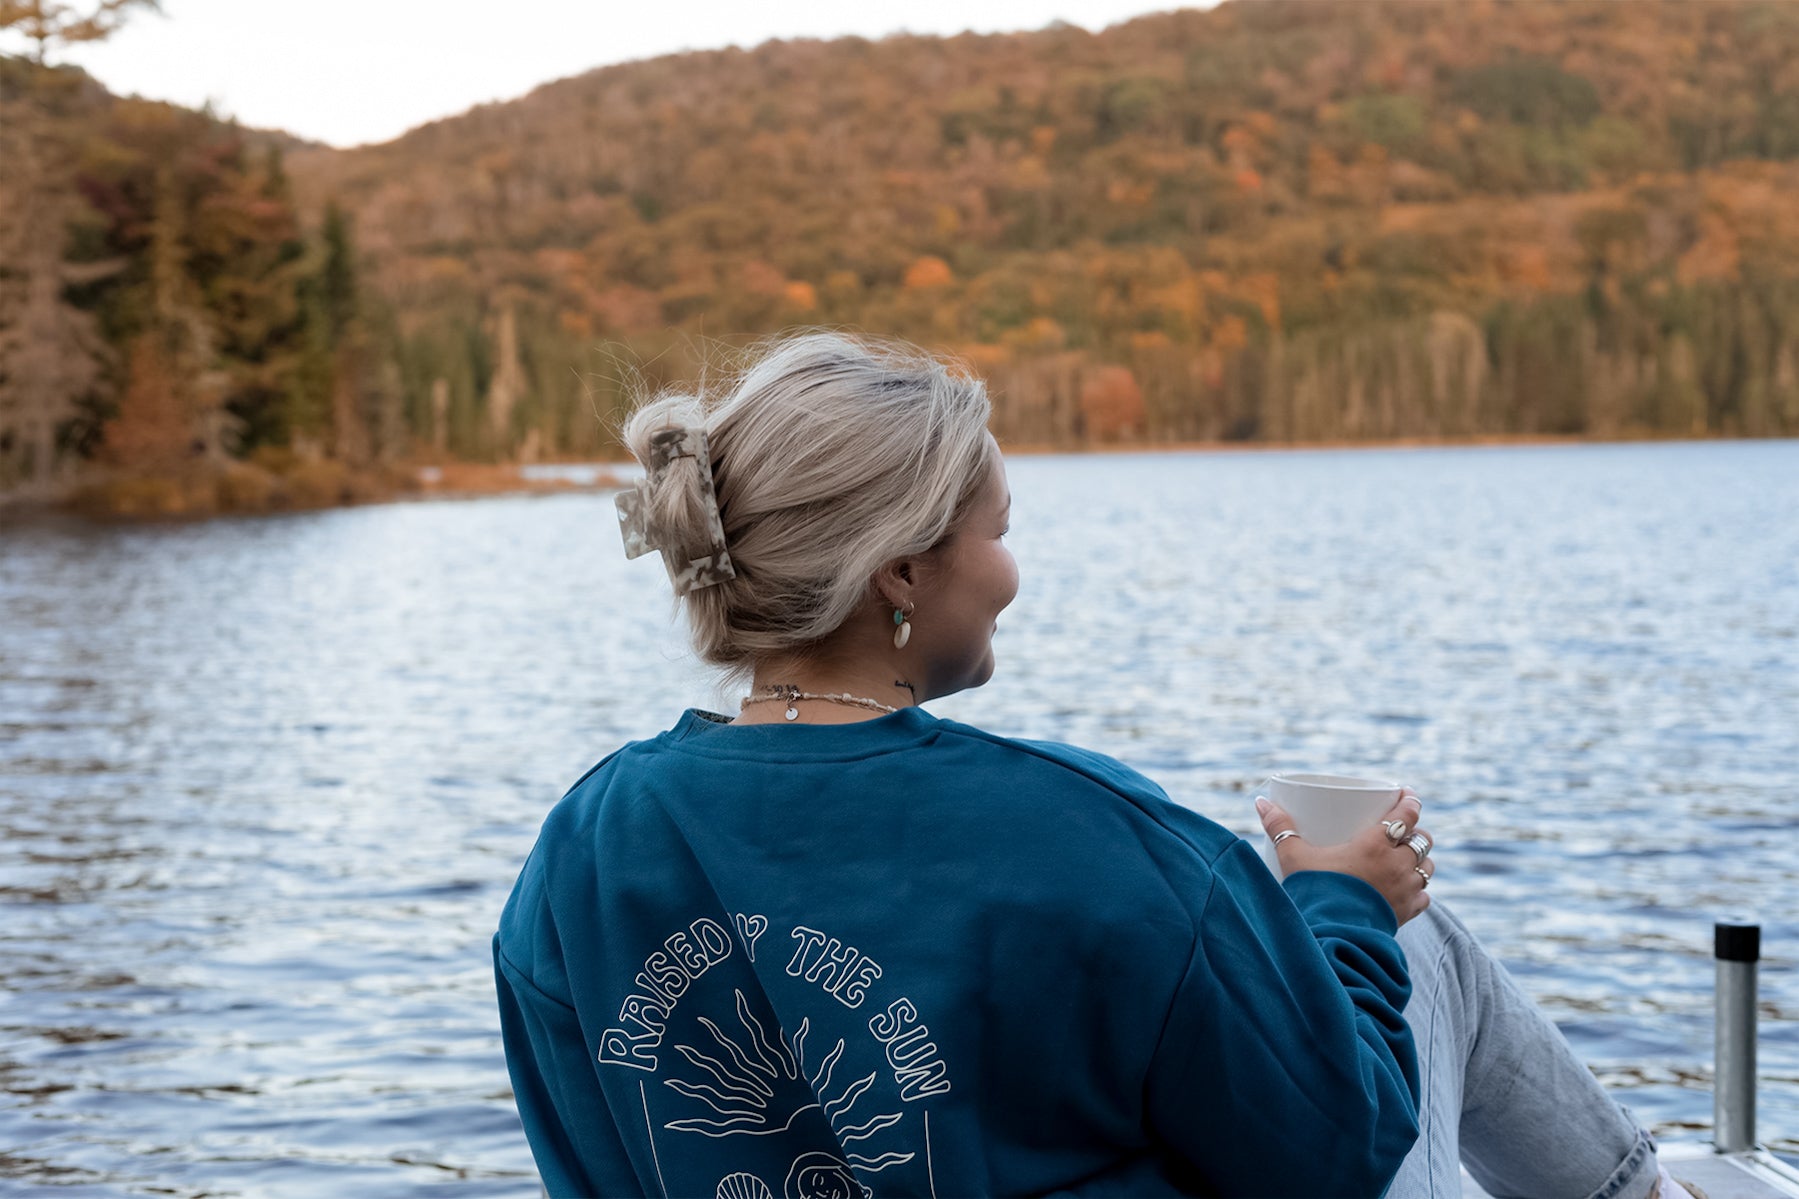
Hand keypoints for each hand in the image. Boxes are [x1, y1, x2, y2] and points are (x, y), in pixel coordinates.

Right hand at [1257, 788, 1433, 925]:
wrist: (1333, 936)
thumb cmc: (1315, 893)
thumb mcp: (1294, 857)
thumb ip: (1281, 829)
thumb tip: (1261, 803)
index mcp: (1376, 844)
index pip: (1406, 814)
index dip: (1410, 800)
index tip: (1407, 794)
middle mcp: (1398, 864)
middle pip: (1422, 839)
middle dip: (1415, 832)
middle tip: (1402, 831)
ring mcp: (1406, 889)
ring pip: (1427, 867)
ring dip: (1419, 860)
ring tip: (1405, 859)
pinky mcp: (1408, 912)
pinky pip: (1424, 897)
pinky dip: (1419, 891)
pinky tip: (1407, 890)